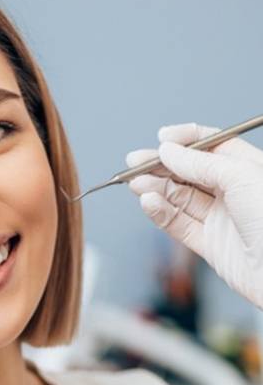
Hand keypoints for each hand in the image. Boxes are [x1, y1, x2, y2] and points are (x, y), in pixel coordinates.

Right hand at [126, 122, 262, 308]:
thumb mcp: (242, 178)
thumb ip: (201, 164)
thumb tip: (168, 152)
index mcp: (249, 169)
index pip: (212, 146)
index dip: (185, 141)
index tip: (162, 140)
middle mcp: (235, 192)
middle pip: (189, 172)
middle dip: (161, 166)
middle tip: (134, 162)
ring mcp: (221, 218)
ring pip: (179, 199)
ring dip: (155, 189)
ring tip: (136, 184)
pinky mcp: (210, 244)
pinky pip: (178, 225)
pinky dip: (160, 213)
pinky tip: (148, 203)